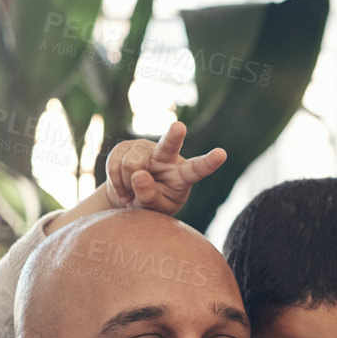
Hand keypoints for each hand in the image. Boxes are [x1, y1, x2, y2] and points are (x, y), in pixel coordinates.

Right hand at [103, 120, 226, 214]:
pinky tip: (123, 186)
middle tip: (179, 127)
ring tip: (132, 191)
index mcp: (183, 175)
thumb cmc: (150, 204)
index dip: (208, 162)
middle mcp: (167, 157)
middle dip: (174, 136)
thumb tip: (139, 174)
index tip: (222, 154)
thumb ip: (150, 197)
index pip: (197, 169)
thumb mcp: (155, 210)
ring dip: (127, 183)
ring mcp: (145, 149)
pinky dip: (115, 181)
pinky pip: (114, 165)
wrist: (129, 197)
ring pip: (132, 164)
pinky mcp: (125, 146)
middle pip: (169, 146)